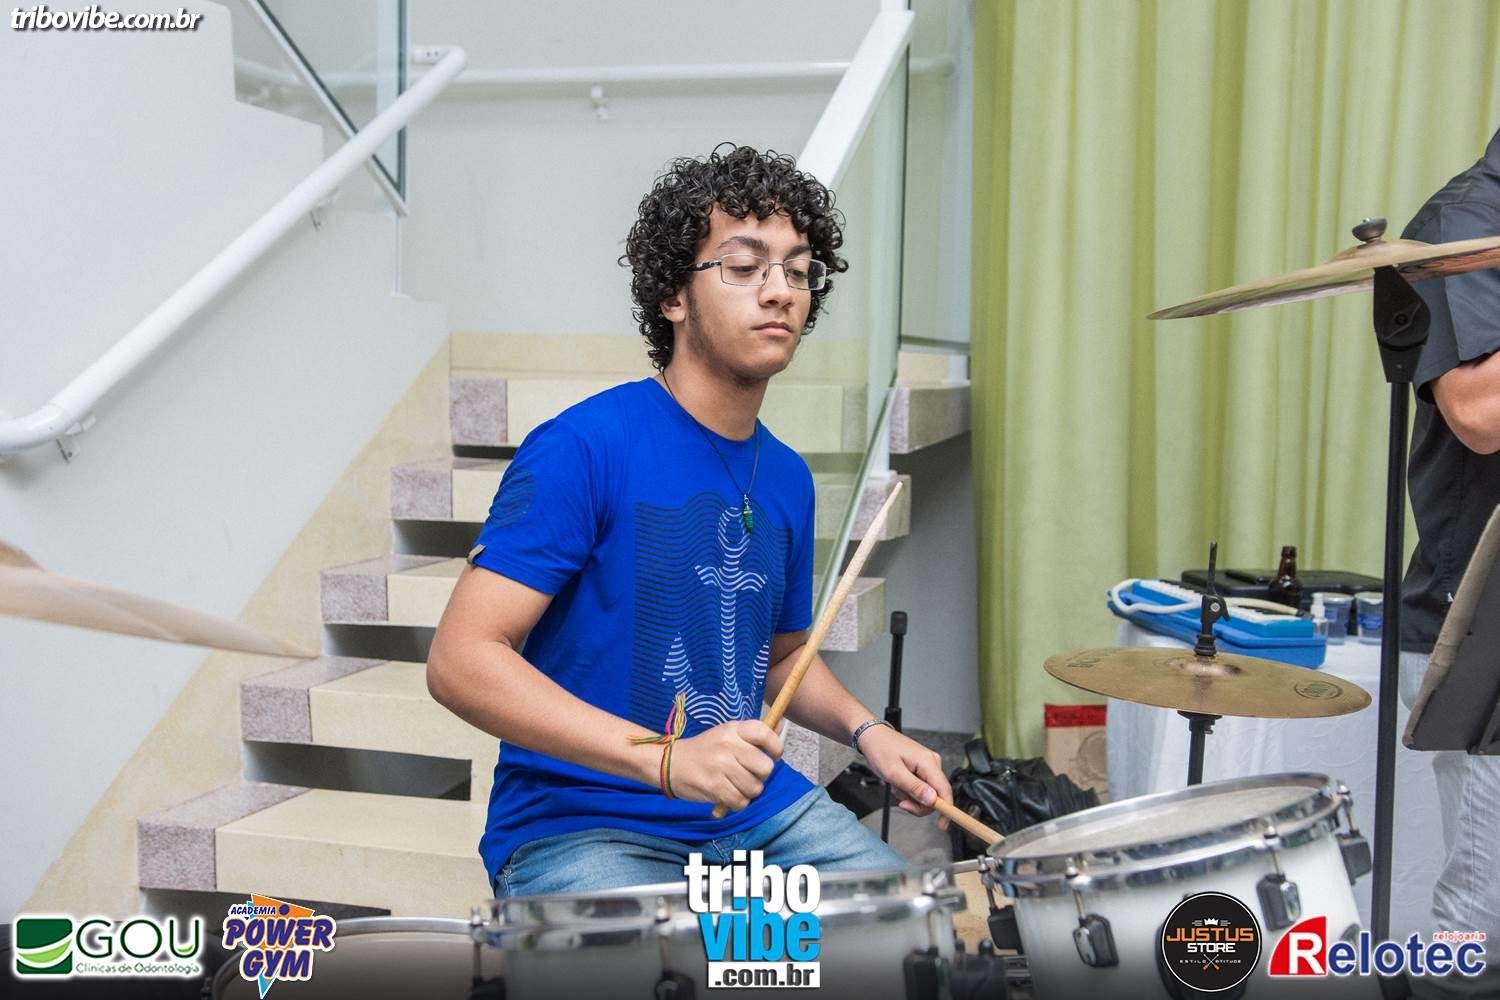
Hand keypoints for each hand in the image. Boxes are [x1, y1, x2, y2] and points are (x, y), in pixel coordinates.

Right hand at [668, 721, 782, 810]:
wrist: (671, 763)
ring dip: (748, 791)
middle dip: (760, 776)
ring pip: (755, 788)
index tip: (773, 755)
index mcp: (733, 729)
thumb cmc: (705, 750)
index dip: (775, 746)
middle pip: (765, 767)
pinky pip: (741, 802)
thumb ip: (754, 734)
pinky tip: (728, 794)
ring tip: (736, 785)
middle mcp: (728, 745)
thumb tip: (780, 724)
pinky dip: (737, 803)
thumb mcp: (727, 734)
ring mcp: (721, 766)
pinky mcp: (714, 787)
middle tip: (749, 774)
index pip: (764, 733)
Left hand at [859, 727, 952, 831]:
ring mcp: (928, 766)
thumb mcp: (893, 772)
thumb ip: (914, 787)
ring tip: (896, 786)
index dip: (946, 810)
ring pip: (926, 795)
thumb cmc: (880, 749)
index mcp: (928, 762)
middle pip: (935, 796)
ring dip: (910, 797)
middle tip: (901, 802)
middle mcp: (933, 764)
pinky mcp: (922, 769)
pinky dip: (908, 791)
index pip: (945, 790)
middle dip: (917, 803)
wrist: (872, 737)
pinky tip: (898, 783)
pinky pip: (920, 789)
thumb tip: (933, 800)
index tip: (941, 825)